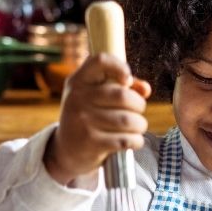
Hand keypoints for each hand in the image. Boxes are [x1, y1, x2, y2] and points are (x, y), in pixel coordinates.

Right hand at [44, 53, 151, 185]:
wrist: (66, 150)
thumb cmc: (89, 117)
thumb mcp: (96, 97)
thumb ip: (122, 87)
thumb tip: (145, 89)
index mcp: (78, 81)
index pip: (100, 60)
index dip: (119, 67)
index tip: (127, 81)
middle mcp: (77, 98)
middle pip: (123, 95)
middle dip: (139, 104)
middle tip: (138, 111)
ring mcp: (83, 121)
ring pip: (128, 120)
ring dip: (140, 125)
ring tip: (138, 126)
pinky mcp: (90, 142)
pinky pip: (125, 139)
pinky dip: (136, 141)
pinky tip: (133, 140)